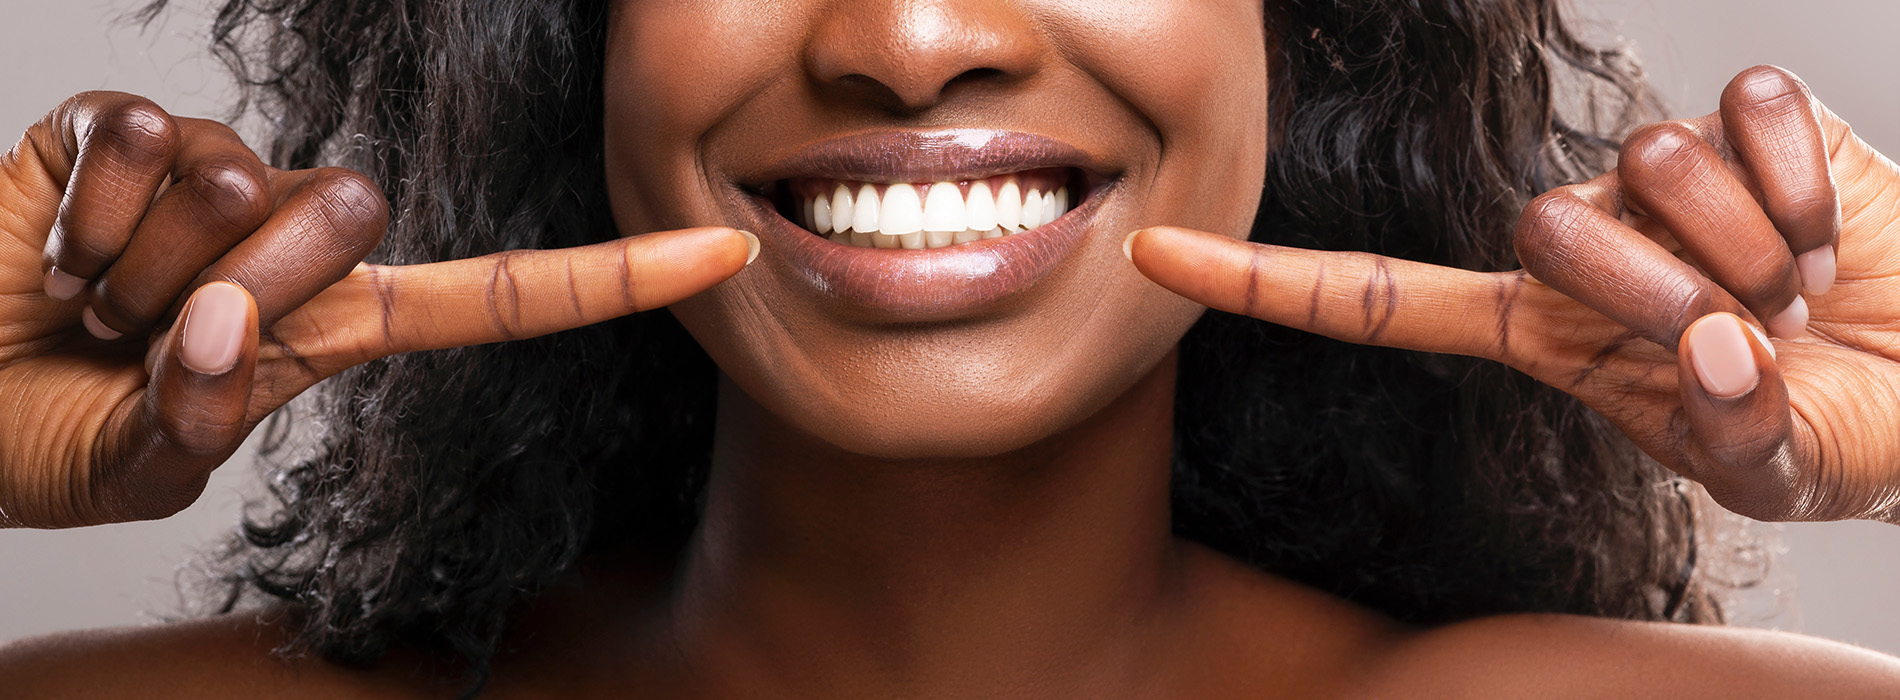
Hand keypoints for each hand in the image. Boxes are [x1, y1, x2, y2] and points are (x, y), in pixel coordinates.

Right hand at [0, 92, 754, 528]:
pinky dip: (75, 214)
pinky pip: (137, 138)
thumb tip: (222, 323)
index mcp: (334, 329)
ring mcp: (215, 175)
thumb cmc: (41, 433)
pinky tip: (49, 246)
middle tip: (137, 335)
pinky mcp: (124, 127)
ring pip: (237, 184)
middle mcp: (293, 242)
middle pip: (353, 216)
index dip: (612, 281)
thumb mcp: (136, 464)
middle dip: (235, 289)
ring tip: (84, 301)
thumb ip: (197, 416)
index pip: (500, 298)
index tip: (726, 252)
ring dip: (133, 269)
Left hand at [1127, 66, 1899, 523]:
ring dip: (1748, 244)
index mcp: (1544, 332)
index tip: (1151, 255)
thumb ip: (1731, 432)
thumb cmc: (1836, 428)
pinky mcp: (1747, 117)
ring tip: (1796, 285)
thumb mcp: (1773, 468)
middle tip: (1744, 326)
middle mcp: (1581, 239)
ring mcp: (1657, 173)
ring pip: (1648, 162)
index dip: (1261, 281)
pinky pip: (1747, 113)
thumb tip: (1714, 348)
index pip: (1374, 300)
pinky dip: (1807, 183)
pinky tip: (1831, 226)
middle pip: (1540, 225)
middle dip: (1653, 288)